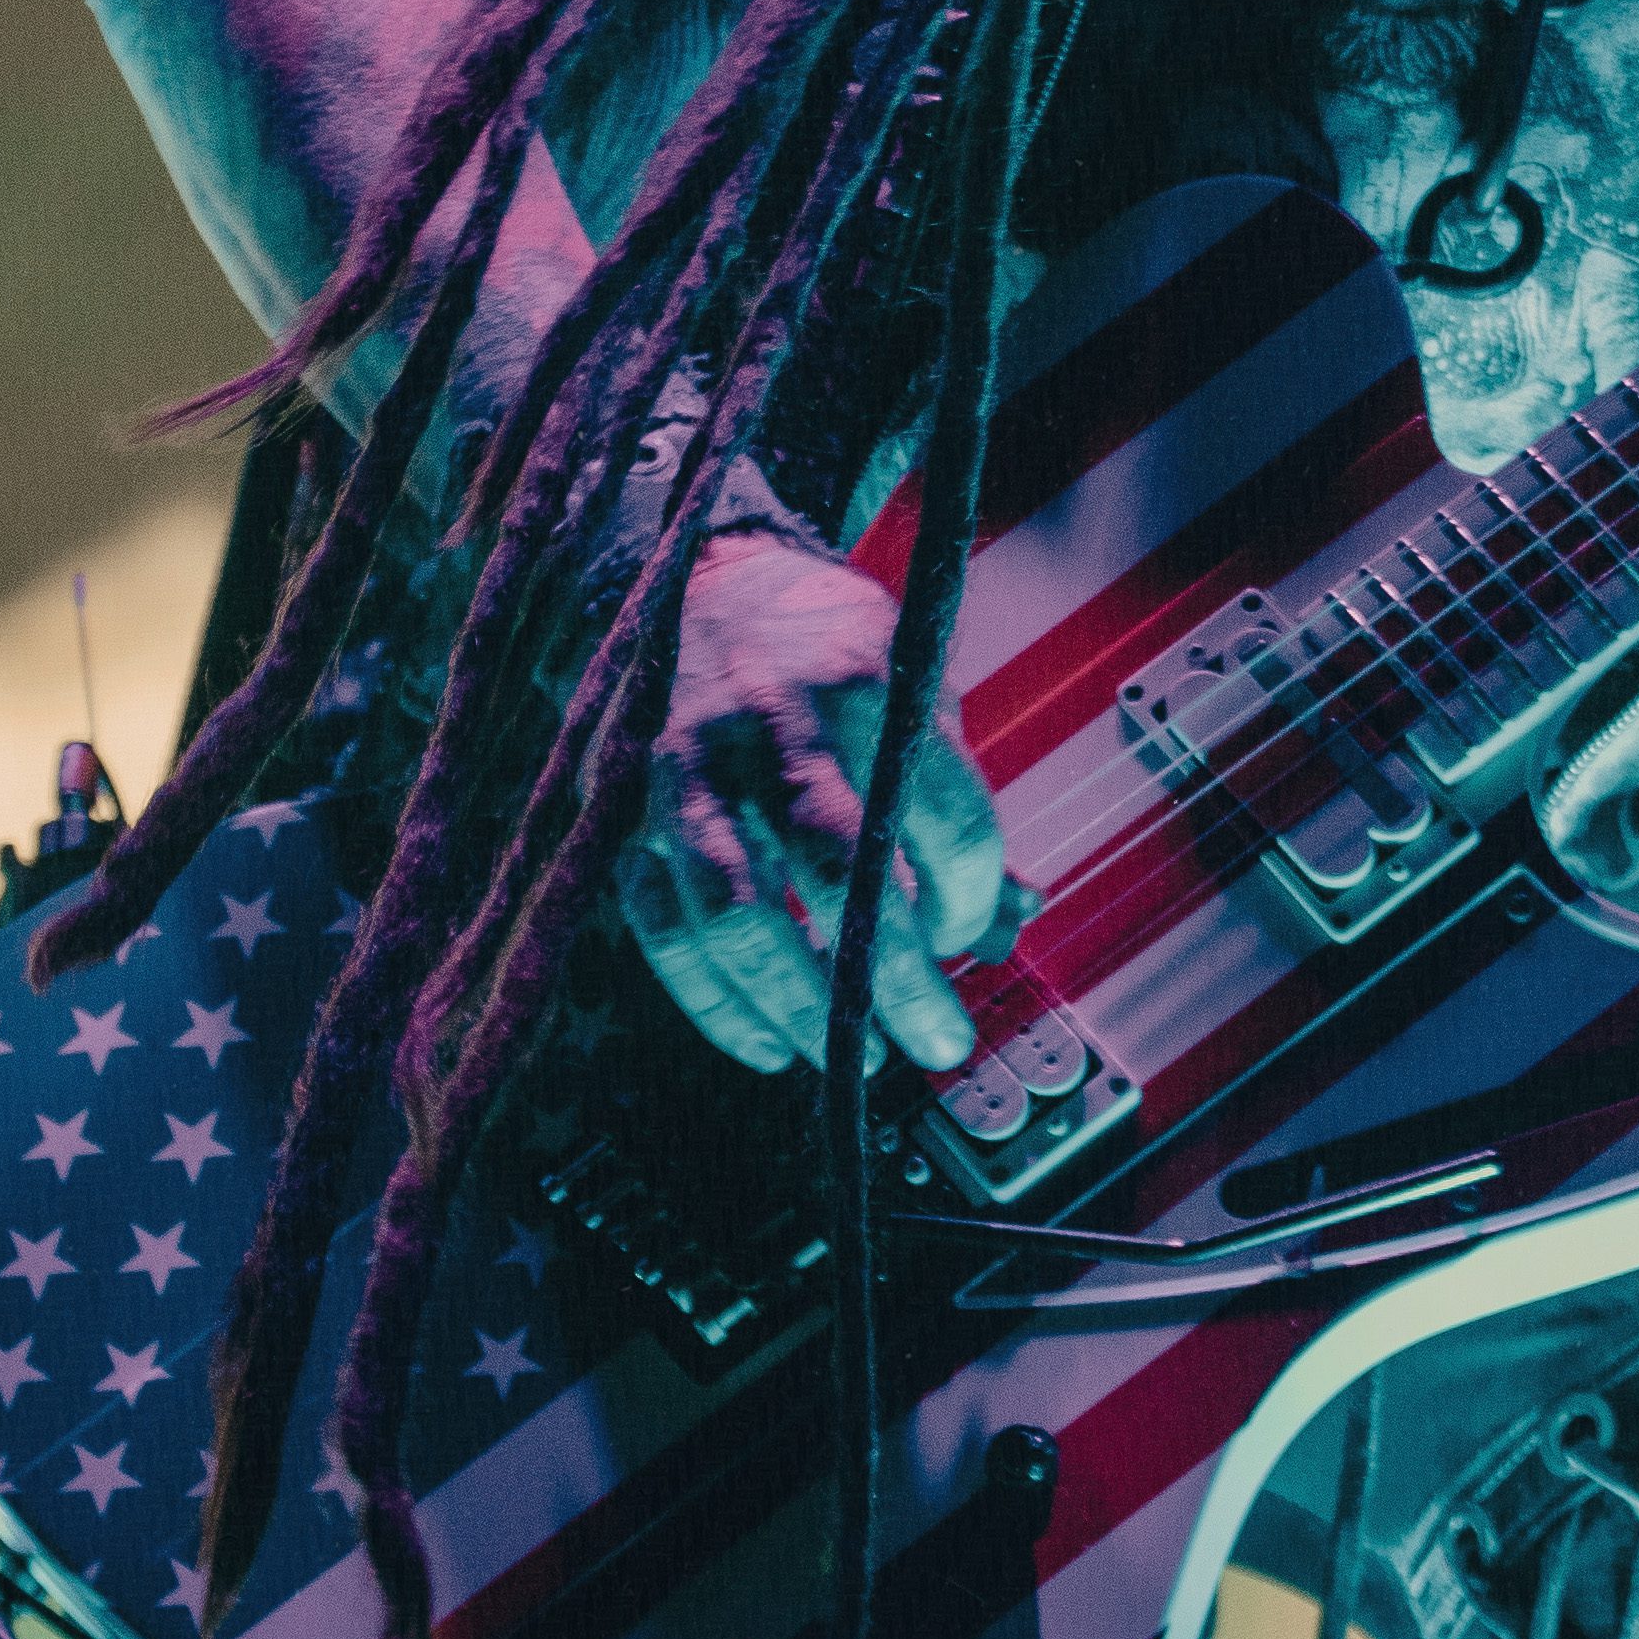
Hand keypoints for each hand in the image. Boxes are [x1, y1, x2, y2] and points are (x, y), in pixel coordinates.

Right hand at [623, 534, 1007, 1075]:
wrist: (691, 582)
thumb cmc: (816, 644)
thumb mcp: (906, 682)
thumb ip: (951, 797)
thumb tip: (1013, 915)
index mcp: (853, 677)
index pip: (931, 804)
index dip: (968, 886)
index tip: (979, 928)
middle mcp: (764, 723)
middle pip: (836, 867)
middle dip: (897, 973)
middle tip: (942, 1037)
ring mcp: (684, 773)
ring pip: (738, 915)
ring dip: (805, 1008)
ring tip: (860, 1056)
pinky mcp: (625, 818)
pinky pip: (666, 933)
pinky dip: (719, 1005)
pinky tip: (772, 1047)